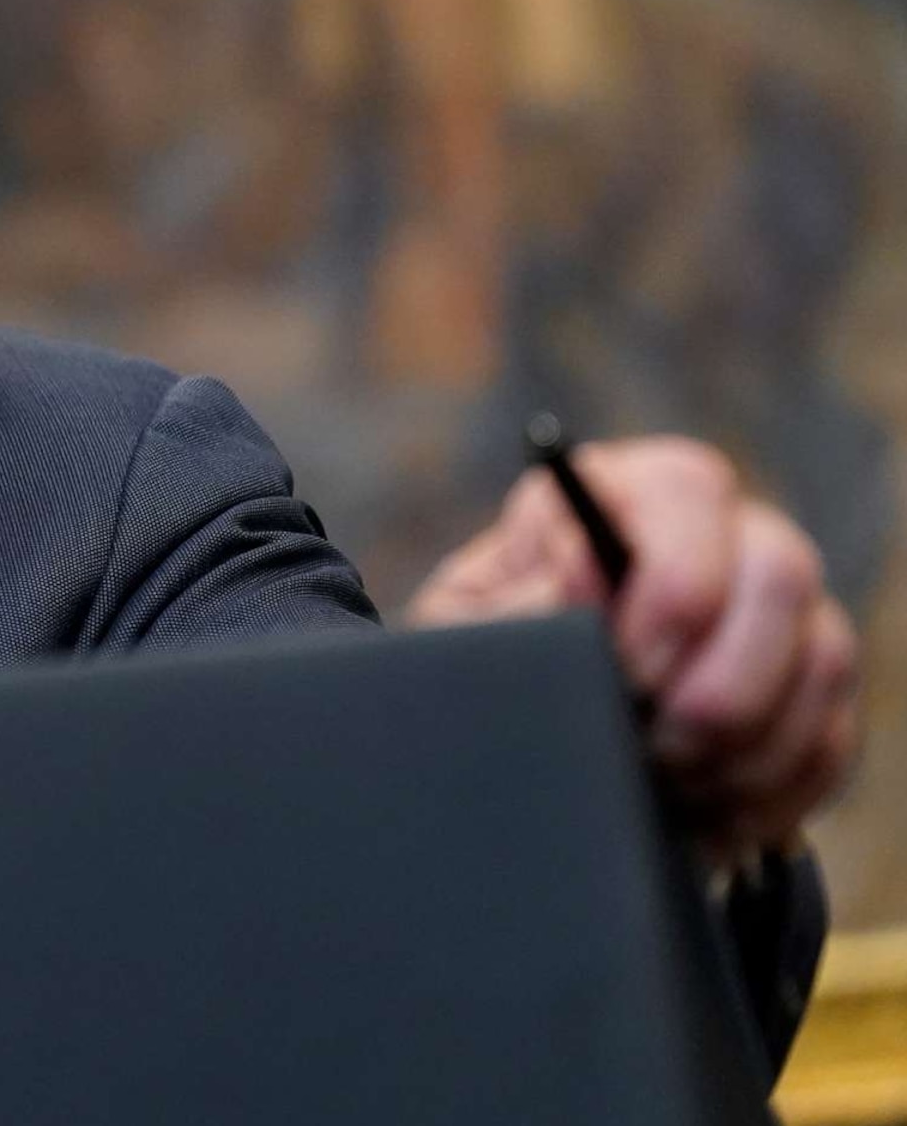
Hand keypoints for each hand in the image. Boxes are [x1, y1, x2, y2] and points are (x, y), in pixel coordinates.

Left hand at [407, 437, 858, 857]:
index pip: (687, 490)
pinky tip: (701, 805)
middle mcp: (717, 534)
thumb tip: (583, 570)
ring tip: (665, 778)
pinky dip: (770, 788)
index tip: (625, 672)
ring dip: (744, 743)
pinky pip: (830, 735)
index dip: (669, 590)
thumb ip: (515, 603)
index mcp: (620, 495)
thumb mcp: (465, 633)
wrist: (516, 745)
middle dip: (719, 682)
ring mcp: (775, 612)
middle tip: (653, 745)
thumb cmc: (483, 663)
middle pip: (780, 569)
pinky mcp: (806, 692)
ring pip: (823, 657)